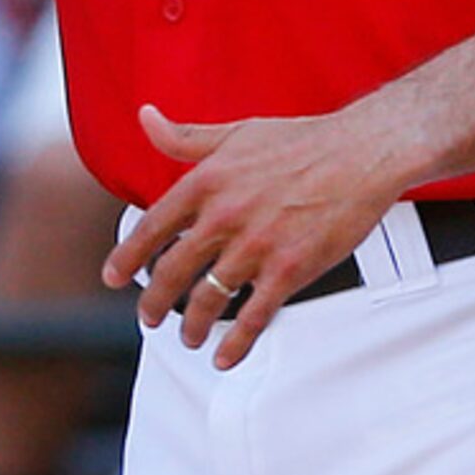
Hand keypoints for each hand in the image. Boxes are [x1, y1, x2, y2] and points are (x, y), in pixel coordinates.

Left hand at [101, 103, 410, 369]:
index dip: (128, 256)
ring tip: (187, 337)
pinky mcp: (290, 269)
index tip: (114, 278)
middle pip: (173, 270)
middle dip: (154, 301)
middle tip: (146, 316)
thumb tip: (146, 118)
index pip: (153, 226)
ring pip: (208, 298)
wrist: (361, 153)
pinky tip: (224, 356)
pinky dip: (236, 343)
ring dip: (191, 325)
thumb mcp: (234, 132)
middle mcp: (224, 216)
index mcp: (206, 181)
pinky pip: (254, 315)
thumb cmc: (301, 141)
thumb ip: (185, 136)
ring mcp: (256, 245)